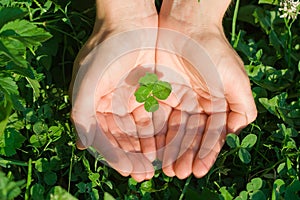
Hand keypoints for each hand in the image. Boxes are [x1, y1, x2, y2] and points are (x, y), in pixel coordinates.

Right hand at [70, 0, 158, 181]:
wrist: (129, 22)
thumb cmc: (104, 49)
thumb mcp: (86, 81)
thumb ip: (82, 114)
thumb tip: (83, 147)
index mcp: (94, 106)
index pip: (104, 138)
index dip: (115, 156)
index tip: (129, 170)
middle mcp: (113, 106)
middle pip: (124, 138)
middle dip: (135, 157)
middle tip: (145, 174)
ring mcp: (133, 100)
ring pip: (142, 131)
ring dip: (150, 148)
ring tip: (159, 165)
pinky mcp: (151, 93)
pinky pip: (156, 116)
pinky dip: (162, 131)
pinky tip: (169, 144)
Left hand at [156, 0, 256, 178]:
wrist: (187, 24)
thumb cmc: (213, 50)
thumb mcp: (234, 78)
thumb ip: (242, 106)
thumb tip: (237, 132)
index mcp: (215, 104)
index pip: (210, 134)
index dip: (205, 153)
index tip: (198, 170)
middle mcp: (196, 105)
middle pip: (190, 136)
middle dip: (184, 155)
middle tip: (177, 174)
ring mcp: (177, 99)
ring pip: (172, 129)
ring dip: (168, 149)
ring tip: (164, 168)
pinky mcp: (159, 93)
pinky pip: (156, 116)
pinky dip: (154, 133)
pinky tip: (151, 148)